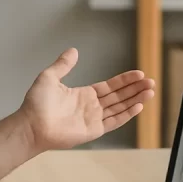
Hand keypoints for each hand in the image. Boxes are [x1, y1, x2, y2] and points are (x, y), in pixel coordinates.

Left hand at [19, 49, 155, 151]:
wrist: (31, 124)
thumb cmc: (36, 104)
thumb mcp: (49, 77)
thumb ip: (63, 65)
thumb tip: (73, 50)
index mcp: (84, 95)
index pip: (110, 86)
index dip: (125, 80)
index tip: (138, 74)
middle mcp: (91, 107)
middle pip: (119, 96)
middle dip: (135, 89)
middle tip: (151, 82)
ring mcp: (93, 119)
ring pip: (120, 107)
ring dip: (136, 99)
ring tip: (150, 91)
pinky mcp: (93, 130)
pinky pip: (114, 121)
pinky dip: (127, 114)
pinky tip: (138, 106)